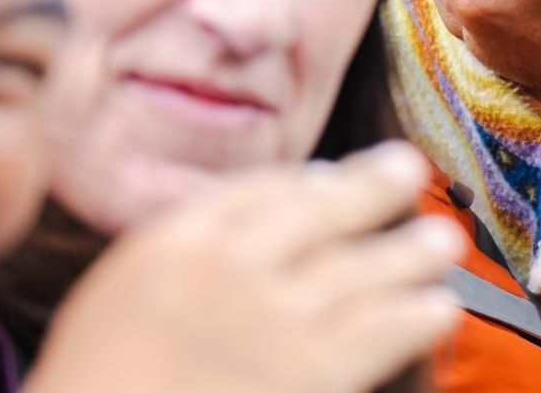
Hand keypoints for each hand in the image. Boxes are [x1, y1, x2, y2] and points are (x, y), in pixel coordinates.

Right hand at [26, 142, 463, 392]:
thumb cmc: (95, 385)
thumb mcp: (112, 300)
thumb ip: (169, 262)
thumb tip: (233, 237)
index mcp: (170, 244)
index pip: (256, 190)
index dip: (305, 180)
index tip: (332, 177)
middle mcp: (229, 267)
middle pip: (322, 209)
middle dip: (373, 186)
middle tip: (410, 169)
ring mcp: (273, 319)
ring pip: (364, 268)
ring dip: (411, 252)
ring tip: (445, 241)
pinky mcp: (311, 372)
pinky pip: (381, 331)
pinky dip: (417, 315)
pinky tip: (440, 308)